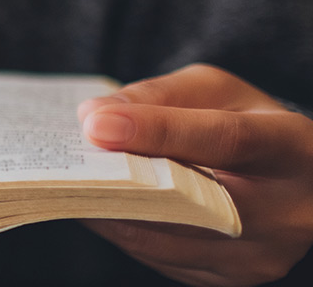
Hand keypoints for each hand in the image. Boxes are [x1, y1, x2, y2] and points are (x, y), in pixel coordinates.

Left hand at [78, 63, 312, 285]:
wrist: (288, 180)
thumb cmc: (247, 123)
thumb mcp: (214, 91)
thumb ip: (158, 97)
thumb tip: (95, 117)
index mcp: (293, 148)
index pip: (225, 140)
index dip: (157, 132)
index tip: (97, 127)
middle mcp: (288, 211)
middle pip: (190, 202)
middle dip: (120, 183)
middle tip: (68, 164)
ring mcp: (261, 254)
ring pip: (165, 239)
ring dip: (110, 211)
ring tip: (72, 184)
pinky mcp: (230, 278)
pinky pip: (160, 257)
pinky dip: (124, 231)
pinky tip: (100, 207)